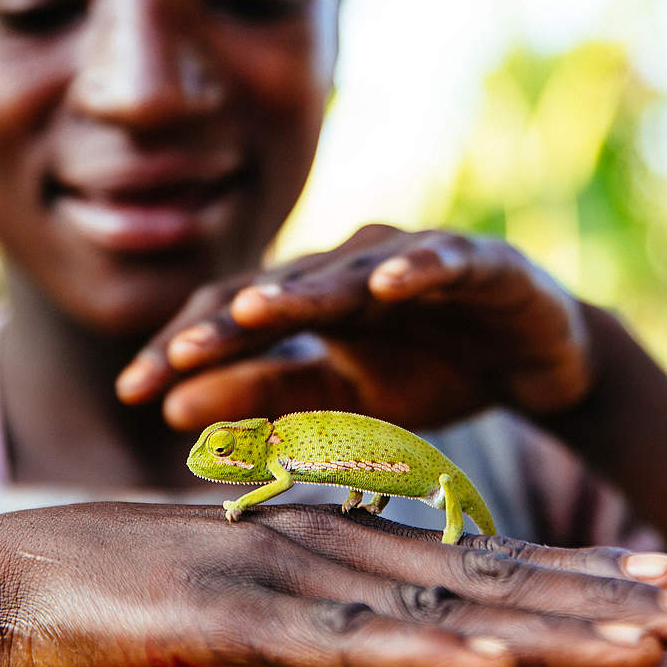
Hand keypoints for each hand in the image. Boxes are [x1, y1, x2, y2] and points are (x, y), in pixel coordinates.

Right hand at [0, 503, 666, 666]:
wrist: (18, 580)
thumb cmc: (136, 596)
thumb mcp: (252, 607)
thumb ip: (320, 610)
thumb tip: (380, 628)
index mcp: (336, 542)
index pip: (477, 562)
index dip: (576, 575)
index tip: (661, 586)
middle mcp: (329, 549)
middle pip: (487, 578)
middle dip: (604, 597)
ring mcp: (288, 581)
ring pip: (440, 609)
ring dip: (552, 628)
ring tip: (650, 644)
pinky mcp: (237, 620)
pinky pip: (344, 643)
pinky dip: (425, 652)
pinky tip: (497, 664)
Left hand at [117, 224, 593, 430]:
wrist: (534, 362)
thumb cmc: (431, 373)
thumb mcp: (341, 400)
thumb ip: (264, 398)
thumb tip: (169, 409)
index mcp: (309, 302)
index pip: (232, 319)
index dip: (184, 349)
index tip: (132, 392)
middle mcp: (349, 268)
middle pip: (276, 291)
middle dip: (223, 326)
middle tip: (175, 360)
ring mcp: (410, 257)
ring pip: (349, 270)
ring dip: (305, 290)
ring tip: (257, 312)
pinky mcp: (476, 259)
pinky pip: (442, 259)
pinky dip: (416, 268)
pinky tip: (387, 285)